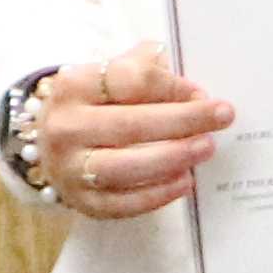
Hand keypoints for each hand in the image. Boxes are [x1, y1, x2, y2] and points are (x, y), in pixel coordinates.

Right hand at [36, 47, 228, 221]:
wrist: (49, 141)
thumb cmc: (96, 103)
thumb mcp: (111, 74)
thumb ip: (148, 70)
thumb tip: (193, 92)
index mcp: (74, 85)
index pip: (131, 81)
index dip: (172, 86)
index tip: (203, 93)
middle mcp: (66, 127)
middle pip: (131, 124)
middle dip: (184, 120)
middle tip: (223, 117)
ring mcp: (69, 168)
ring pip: (125, 167)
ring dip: (172, 157)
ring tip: (206, 148)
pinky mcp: (80, 201)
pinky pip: (122, 203)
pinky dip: (157, 194)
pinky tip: (185, 181)